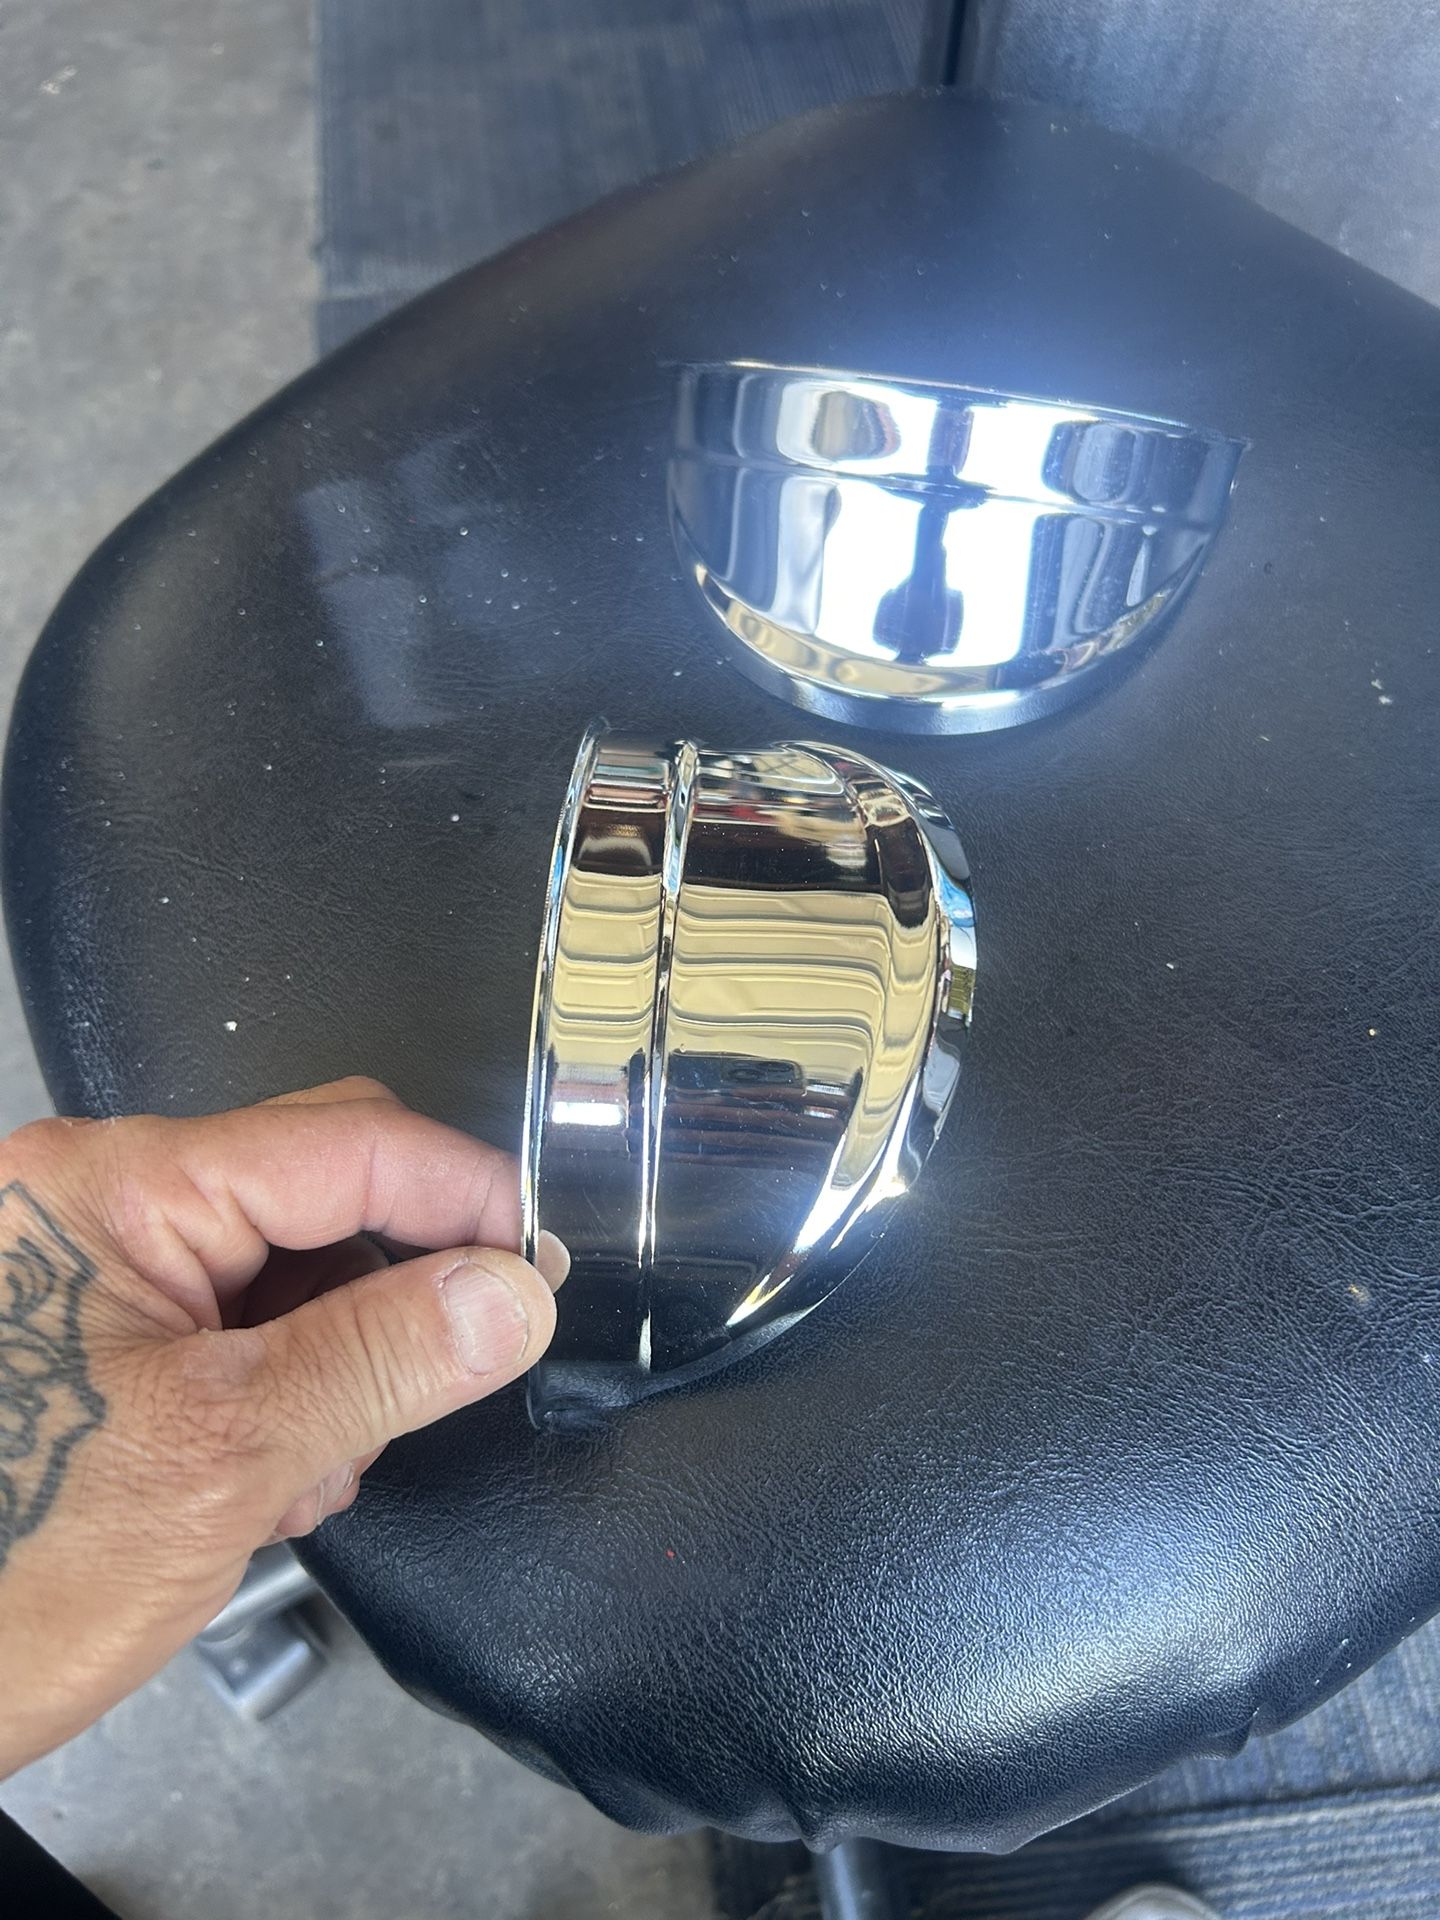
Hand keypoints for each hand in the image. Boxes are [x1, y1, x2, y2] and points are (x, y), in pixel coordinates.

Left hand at [0, 1077, 566, 1776]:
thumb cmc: (10, 1565)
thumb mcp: (228, 1455)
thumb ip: (385, 1358)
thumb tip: (516, 1293)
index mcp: (119, 1184)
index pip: (352, 1142)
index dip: (471, 1197)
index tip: (549, 1265)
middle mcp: (98, 1197)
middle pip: (321, 1186)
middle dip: (399, 1281)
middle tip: (457, 1368)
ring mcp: (92, 1266)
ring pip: (288, 1260)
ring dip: (342, 1353)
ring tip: (317, 1466)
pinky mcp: (91, 1333)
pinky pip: (235, 1317)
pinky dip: (284, 1385)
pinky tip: (273, 1475)